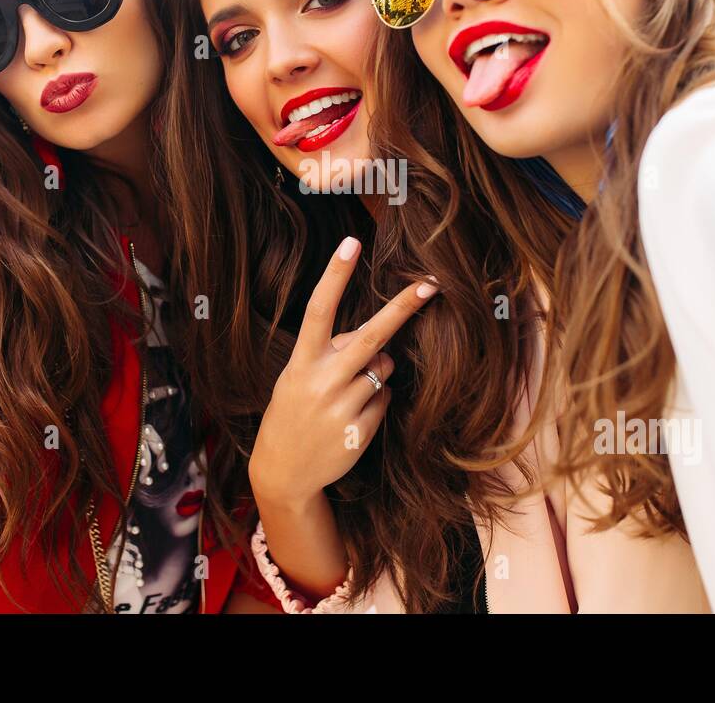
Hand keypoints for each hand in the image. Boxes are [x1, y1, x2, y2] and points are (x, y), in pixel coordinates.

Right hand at [249, 236, 438, 504]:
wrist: (284, 471)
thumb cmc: (293, 412)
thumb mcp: (298, 377)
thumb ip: (331, 353)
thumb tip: (377, 341)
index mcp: (302, 361)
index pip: (319, 308)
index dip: (335, 274)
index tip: (351, 242)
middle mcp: (322, 380)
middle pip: (371, 335)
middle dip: (402, 308)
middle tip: (430, 284)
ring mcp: (343, 407)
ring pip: (383, 368)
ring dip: (375, 372)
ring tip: (345, 395)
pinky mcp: (361, 430)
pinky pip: (386, 398)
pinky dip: (376, 402)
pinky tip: (351, 418)